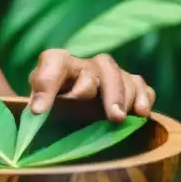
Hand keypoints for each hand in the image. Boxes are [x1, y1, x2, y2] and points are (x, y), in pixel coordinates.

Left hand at [27, 49, 154, 122]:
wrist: (65, 113)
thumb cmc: (49, 107)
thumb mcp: (36, 104)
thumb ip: (37, 102)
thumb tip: (37, 110)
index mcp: (57, 65)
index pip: (54, 62)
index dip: (47, 84)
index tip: (39, 111)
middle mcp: (86, 65)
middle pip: (102, 65)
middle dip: (108, 90)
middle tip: (112, 116)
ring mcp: (108, 74)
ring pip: (122, 75)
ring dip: (125, 96)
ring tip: (120, 119)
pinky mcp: (126, 87)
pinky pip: (140, 85)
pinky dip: (144, 97)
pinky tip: (142, 113)